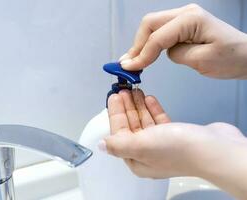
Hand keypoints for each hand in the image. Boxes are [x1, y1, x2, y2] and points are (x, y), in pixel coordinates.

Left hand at [101, 90, 246, 198]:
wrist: (213, 149)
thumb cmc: (178, 149)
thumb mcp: (140, 145)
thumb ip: (118, 144)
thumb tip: (101, 145)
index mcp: (136, 159)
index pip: (119, 133)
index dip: (115, 113)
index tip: (113, 96)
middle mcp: (148, 153)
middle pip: (131, 126)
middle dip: (126, 107)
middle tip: (122, 89)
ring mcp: (162, 144)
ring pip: (145, 122)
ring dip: (139, 106)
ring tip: (134, 90)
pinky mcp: (176, 136)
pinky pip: (159, 121)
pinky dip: (153, 109)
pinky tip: (149, 98)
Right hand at [119, 4, 246, 78]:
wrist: (246, 56)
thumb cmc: (231, 58)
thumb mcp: (202, 60)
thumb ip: (175, 53)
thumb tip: (155, 53)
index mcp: (191, 19)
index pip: (157, 36)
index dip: (142, 54)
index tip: (130, 68)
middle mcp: (185, 13)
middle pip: (149, 24)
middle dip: (137, 45)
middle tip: (128, 64)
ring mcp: (183, 18)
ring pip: (151, 27)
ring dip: (140, 44)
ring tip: (133, 62)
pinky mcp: (182, 26)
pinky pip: (159, 32)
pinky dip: (149, 44)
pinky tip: (144, 56)